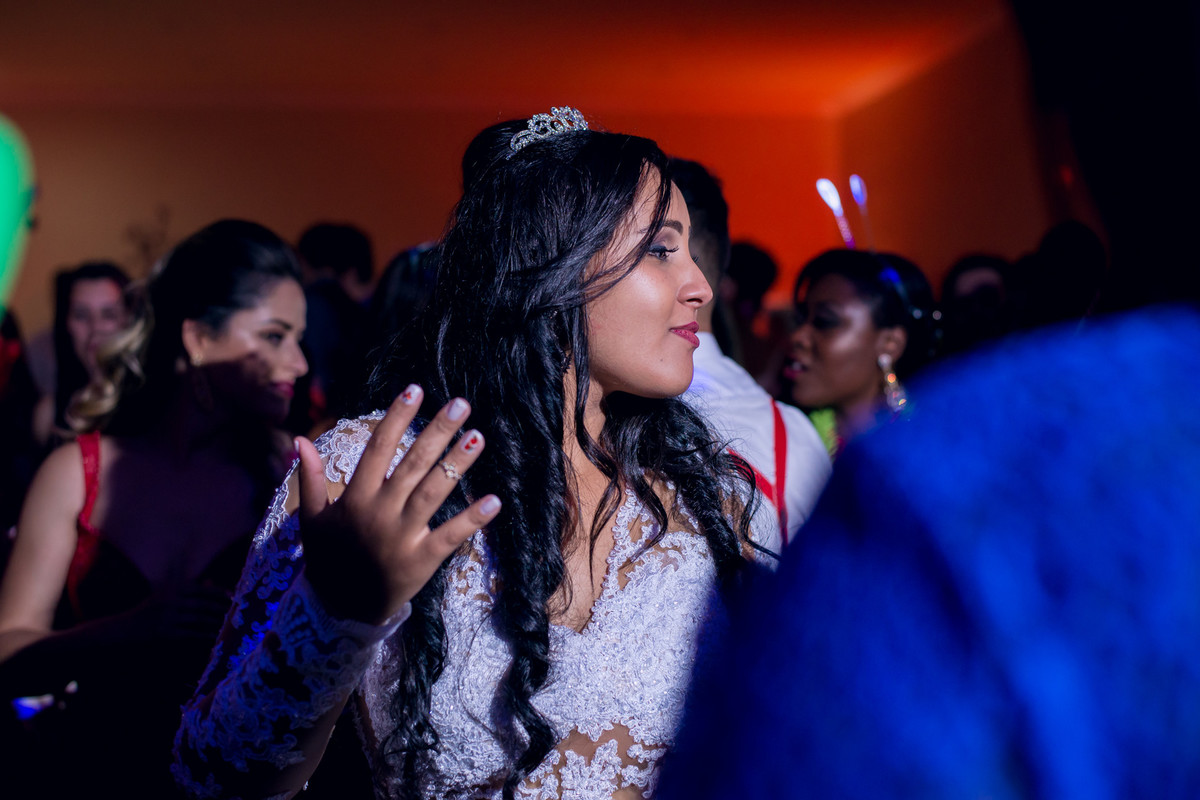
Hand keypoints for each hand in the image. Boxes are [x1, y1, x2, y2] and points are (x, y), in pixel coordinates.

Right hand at [121, 584, 231, 643]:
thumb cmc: (150, 608)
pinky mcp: (166, 633)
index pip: (200, 589)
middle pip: (202, 605)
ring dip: (215, 621)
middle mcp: (169, 601)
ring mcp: (167, 618)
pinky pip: (190, 633)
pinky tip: (214, 636)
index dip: (217, 592)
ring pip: (198, 619)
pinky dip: (204, 634)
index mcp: (171, 589)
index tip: (232, 595)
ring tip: (228, 623)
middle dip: (220, 608)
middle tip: (235, 611)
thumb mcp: (166, 592)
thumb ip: (189, 586)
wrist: (126, 627)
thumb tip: (211, 581)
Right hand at [297, 387, 500, 623]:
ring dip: (457, 464)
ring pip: (433, 493)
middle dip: (437, 432)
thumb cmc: (328, 558)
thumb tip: (299, 439)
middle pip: (412, 464)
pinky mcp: (421, 561)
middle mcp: (380, 512)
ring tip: (478, 437)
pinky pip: (450, 536)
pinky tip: (494, 499)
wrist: (338, 610)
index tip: (415, 389)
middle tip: (461, 404)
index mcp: (355, 498)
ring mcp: (402, 537)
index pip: (378, 449)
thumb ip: (309, 478)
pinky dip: (472, 519)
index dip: (395, 418)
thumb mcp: (312, 518)